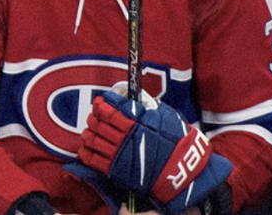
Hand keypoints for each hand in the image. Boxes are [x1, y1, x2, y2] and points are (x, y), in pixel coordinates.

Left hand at [75, 86, 231, 214]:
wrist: (184, 172)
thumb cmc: (179, 142)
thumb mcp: (167, 117)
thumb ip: (148, 107)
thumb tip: (134, 98)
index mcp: (136, 120)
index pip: (110, 107)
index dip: (102, 103)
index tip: (101, 102)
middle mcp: (125, 135)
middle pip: (98, 121)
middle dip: (94, 117)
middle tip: (95, 116)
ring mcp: (119, 152)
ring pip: (92, 138)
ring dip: (88, 133)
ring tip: (91, 132)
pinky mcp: (116, 169)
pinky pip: (92, 158)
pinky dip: (86, 151)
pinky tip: (87, 148)